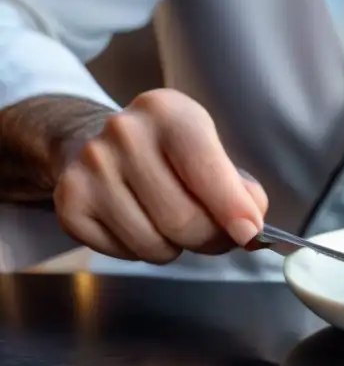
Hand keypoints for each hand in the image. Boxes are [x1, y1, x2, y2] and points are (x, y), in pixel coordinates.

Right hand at [53, 88, 267, 263]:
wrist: (94, 139)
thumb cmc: (167, 151)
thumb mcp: (208, 149)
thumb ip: (237, 187)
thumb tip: (252, 228)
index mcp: (169, 113)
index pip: (207, 169)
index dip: (232, 207)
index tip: (250, 232)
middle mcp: (125, 134)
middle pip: (183, 219)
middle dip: (211, 239)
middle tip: (219, 237)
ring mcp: (91, 168)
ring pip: (153, 244)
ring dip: (175, 247)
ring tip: (173, 224)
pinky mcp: (69, 202)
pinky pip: (123, 253)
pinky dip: (141, 251)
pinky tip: (141, 222)